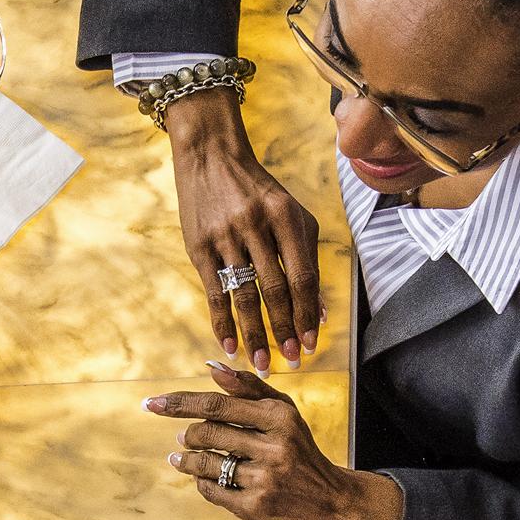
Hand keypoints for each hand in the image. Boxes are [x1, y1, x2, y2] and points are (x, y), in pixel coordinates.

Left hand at [147, 361, 404, 519]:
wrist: (333, 504)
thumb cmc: (301, 451)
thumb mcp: (285, 414)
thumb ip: (249, 388)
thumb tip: (210, 365)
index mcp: (280, 417)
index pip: (218, 405)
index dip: (180, 404)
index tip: (151, 404)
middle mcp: (275, 446)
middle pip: (208, 434)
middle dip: (189, 435)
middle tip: (184, 438)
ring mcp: (265, 480)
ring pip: (205, 464)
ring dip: (186, 461)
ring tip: (180, 459)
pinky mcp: (256, 509)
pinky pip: (211, 491)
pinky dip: (202, 482)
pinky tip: (203, 478)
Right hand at [166, 99, 323, 366]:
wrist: (211, 156)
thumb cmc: (258, 191)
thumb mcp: (290, 213)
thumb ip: (307, 257)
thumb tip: (319, 310)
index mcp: (286, 216)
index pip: (302, 275)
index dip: (308, 313)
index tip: (312, 343)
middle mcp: (256, 225)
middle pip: (275, 289)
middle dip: (285, 330)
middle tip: (291, 361)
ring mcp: (225, 235)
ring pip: (244, 294)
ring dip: (255, 334)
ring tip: (262, 362)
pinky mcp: (199, 245)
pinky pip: (214, 291)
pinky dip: (223, 322)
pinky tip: (230, 346)